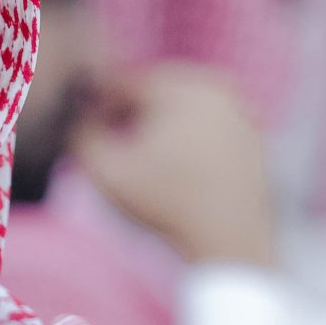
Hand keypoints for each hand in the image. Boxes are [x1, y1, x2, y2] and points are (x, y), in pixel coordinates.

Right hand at [71, 62, 276, 267]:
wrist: (229, 242)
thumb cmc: (166, 205)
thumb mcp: (107, 172)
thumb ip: (81, 135)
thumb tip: (73, 118)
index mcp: (179, 87)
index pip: (122, 82)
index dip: (95, 104)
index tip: (82, 130)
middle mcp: (215, 88)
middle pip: (155, 91)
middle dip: (128, 112)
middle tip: (108, 142)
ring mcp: (239, 112)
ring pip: (182, 109)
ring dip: (157, 127)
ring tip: (140, 160)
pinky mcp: (252, 138)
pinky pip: (208, 128)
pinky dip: (187, 141)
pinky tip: (172, 171)